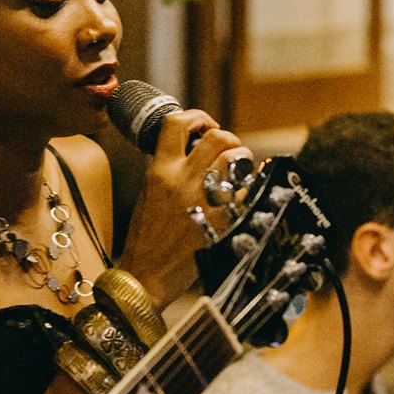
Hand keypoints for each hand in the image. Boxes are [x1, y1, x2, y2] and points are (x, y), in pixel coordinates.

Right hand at [119, 108, 250, 303]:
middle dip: (228, 139)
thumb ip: (167, 170)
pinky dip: (248, 188)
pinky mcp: (221, 221)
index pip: (176, 124)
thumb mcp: (148, 194)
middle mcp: (182, 180)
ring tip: (237, 172)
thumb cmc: (145, 239)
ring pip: (236, 158)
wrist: (145, 275)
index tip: (205, 127)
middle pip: (217, 137)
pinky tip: (243, 194)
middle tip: (227, 152)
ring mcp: (204, 200)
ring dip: (242, 160)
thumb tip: (190, 153)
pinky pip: (245, 191)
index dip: (197, 118)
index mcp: (159, 171)